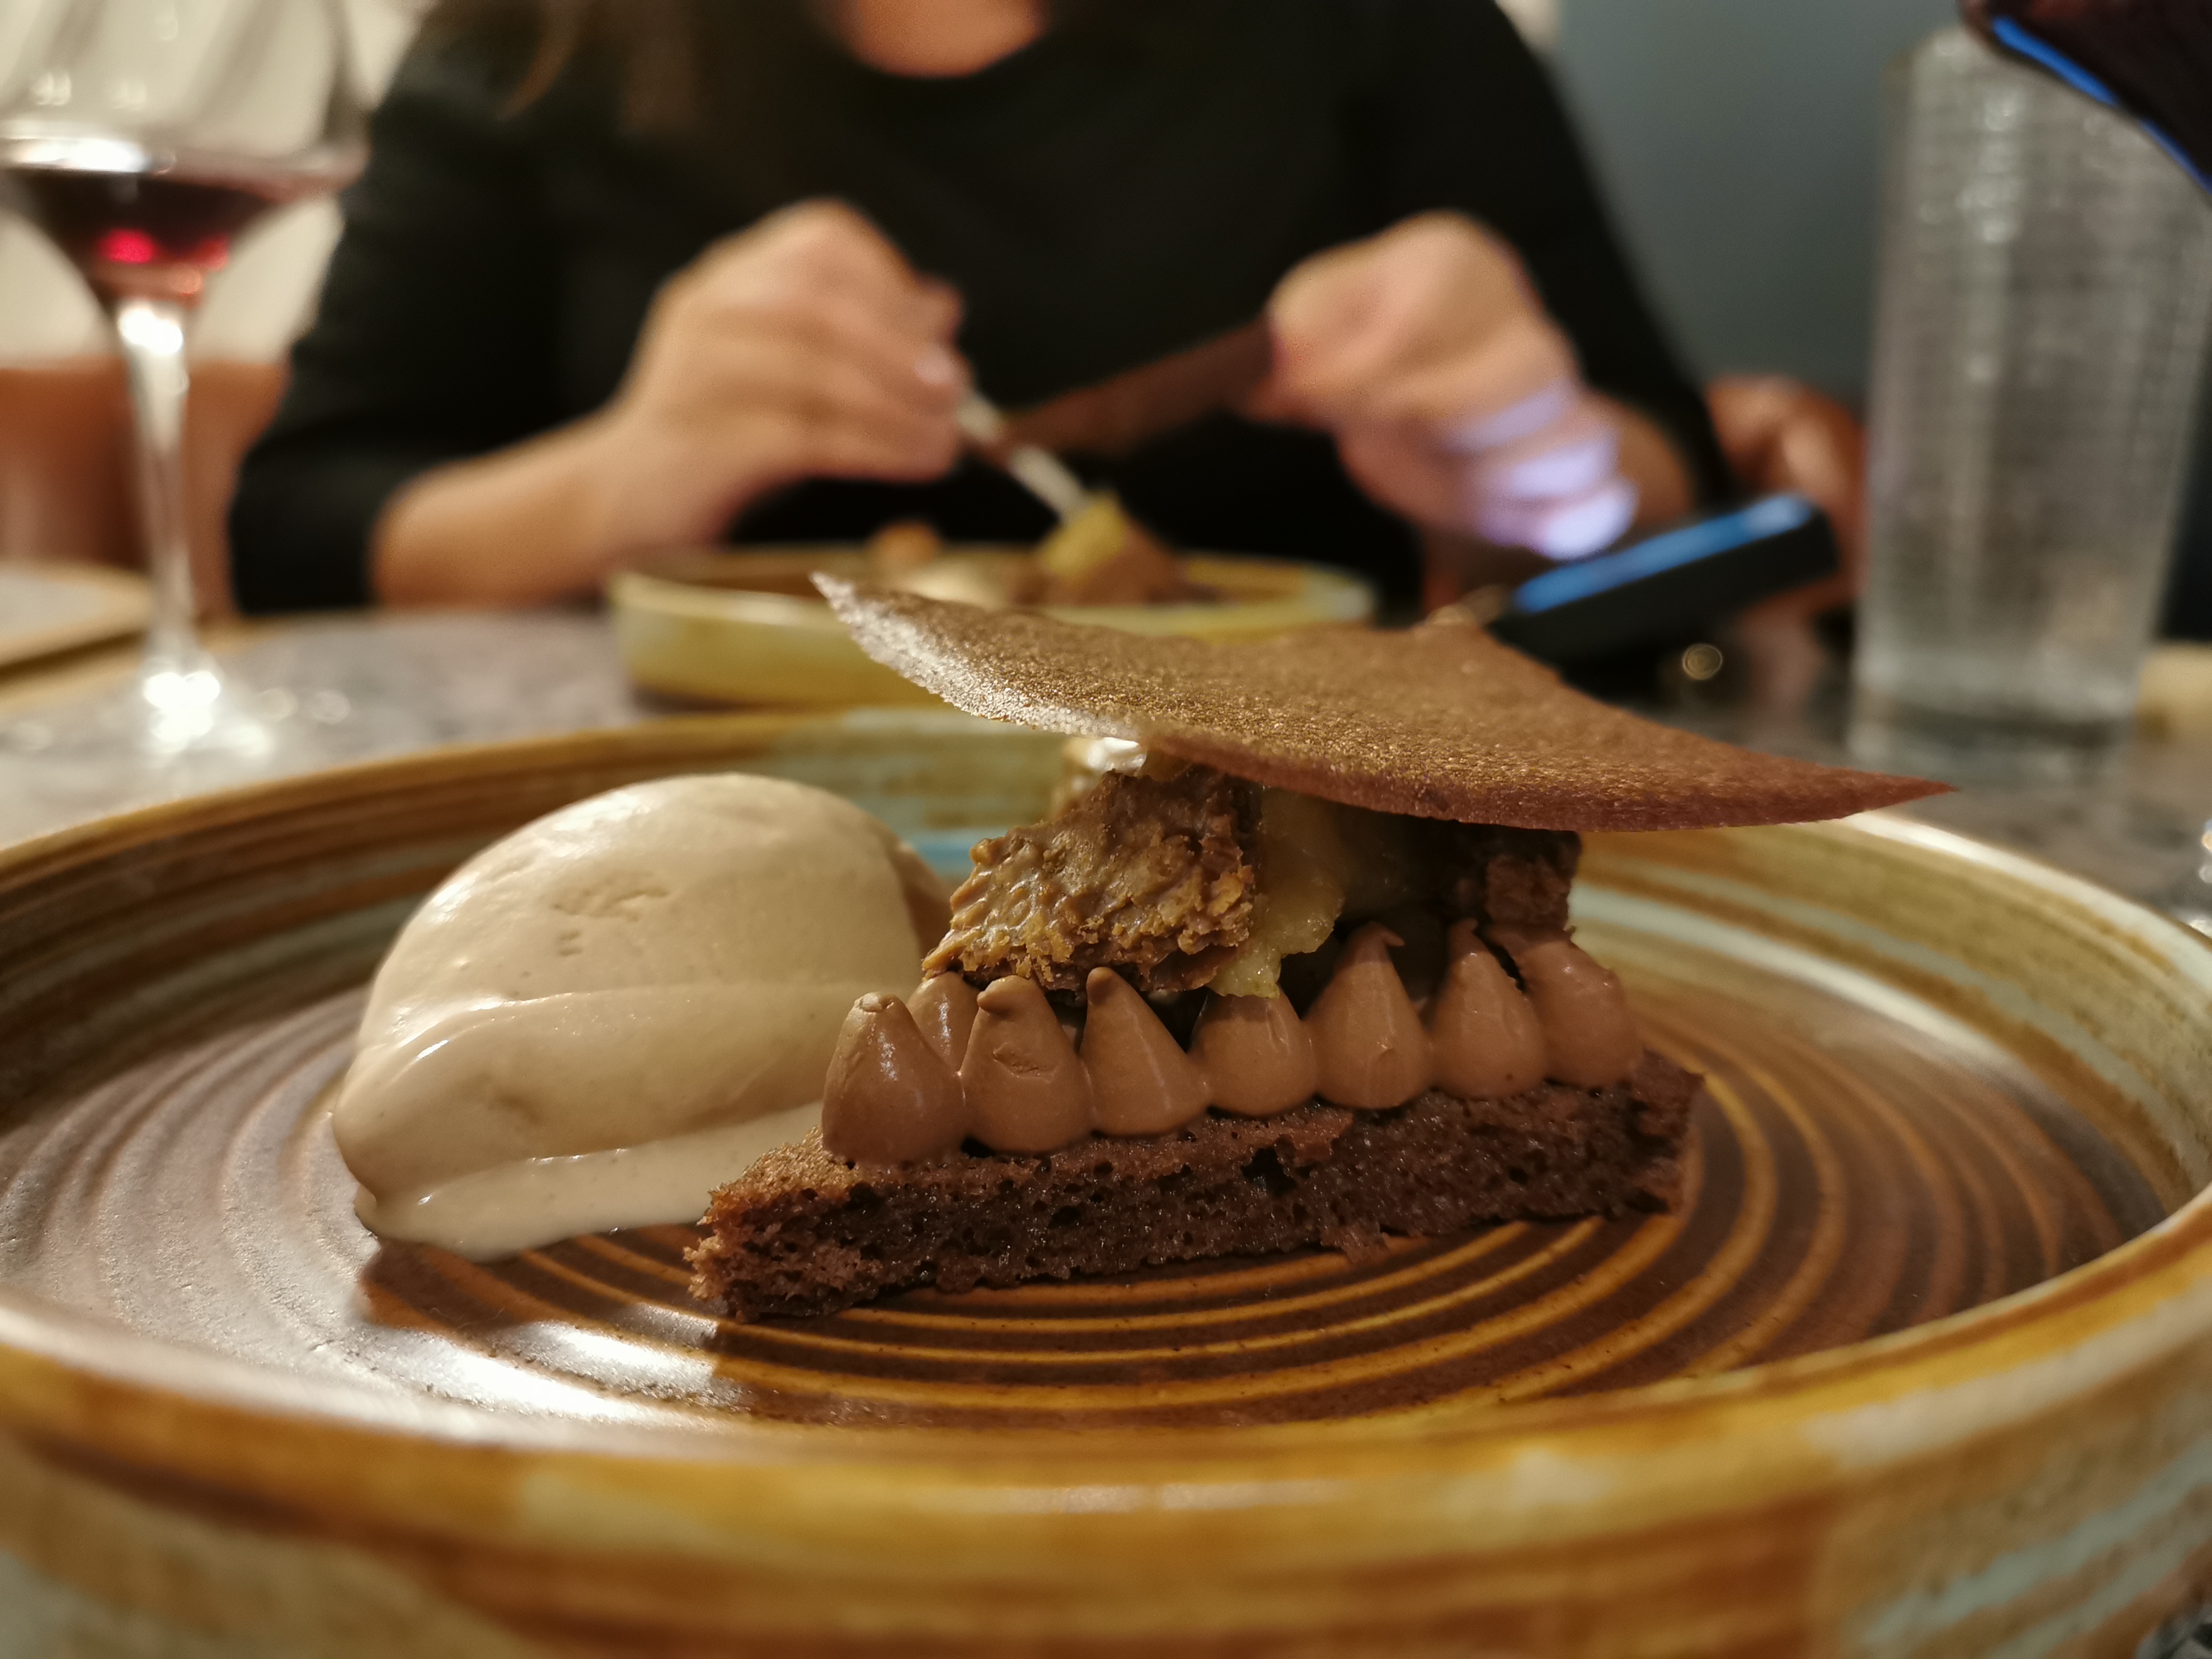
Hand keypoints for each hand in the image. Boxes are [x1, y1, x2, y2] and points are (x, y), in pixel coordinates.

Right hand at [580, 200, 967, 551]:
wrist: (623, 502)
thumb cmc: (725, 434)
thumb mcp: (792, 371)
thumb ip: (856, 333)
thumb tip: (941, 304)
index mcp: (730, 278)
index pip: (821, 240)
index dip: (890, 278)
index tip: (937, 330)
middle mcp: (707, 309)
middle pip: (818, 301)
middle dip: (901, 344)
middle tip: (956, 386)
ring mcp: (696, 374)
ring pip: (812, 368)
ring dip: (897, 403)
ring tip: (947, 435)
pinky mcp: (703, 442)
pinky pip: (804, 435)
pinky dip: (876, 447)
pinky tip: (919, 460)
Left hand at [1255, 212, 1648, 559]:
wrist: (1409, 380)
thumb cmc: (1348, 344)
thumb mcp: (1303, 324)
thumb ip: (1290, 343)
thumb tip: (1276, 378)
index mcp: (1451, 261)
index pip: (1427, 315)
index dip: (1363, 370)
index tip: (1310, 399)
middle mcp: (1521, 318)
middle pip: (1526, 373)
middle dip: (1435, 420)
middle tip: (1375, 433)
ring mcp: (1560, 393)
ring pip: (1574, 440)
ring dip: (1491, 477)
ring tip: (1430, 470)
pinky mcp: (1570, 465)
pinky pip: (1601, 496)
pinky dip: (1562, 523)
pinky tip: (1514, 525)